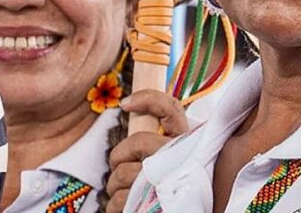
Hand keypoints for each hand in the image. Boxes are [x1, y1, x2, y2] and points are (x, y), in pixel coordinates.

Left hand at [105, 90, 188, 212]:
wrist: (182, 211)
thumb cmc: (170, 186)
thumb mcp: (170, 158)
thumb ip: (158, 139)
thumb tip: (131, 108)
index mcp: (185, 141)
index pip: (171, 108)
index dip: (148, 99)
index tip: (125, 104)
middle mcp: (179, 157)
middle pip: (137, 142)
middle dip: (118, 156)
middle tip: (117, 166)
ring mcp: (166, 180)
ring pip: (123, 173)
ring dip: (115, 185)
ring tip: (124, 192)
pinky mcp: (153, 204)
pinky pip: (120, 199)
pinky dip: (115, 206)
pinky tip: (126, 207)